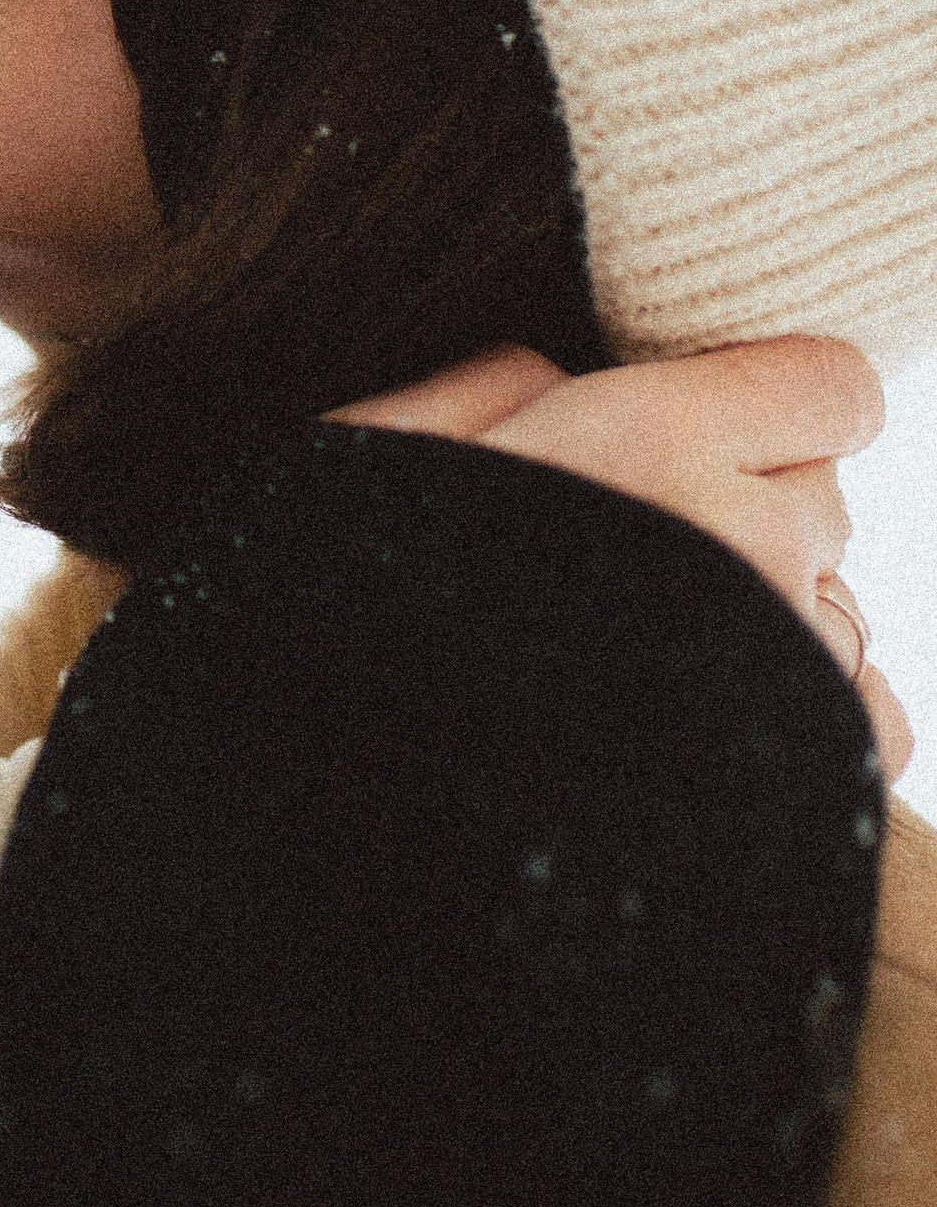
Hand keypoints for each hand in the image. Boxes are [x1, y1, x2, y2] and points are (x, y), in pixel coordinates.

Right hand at [333, 339, 911, 781]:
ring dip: (766, 620)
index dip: (774, 408)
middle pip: (824, 496)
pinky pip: (868, 710)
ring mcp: (789, 662)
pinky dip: (807, 712)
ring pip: (837, 605)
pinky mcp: (811, 772)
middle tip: (629, 565)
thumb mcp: (369, 460)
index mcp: (645, 441)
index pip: (827, 385)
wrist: (352, 832)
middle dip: (747, 513)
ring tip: (638, 669)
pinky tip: (700, 727)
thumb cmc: (337, 627)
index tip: (707, 439)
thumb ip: (491, 388)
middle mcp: (745, 540)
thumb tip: (565, 374)